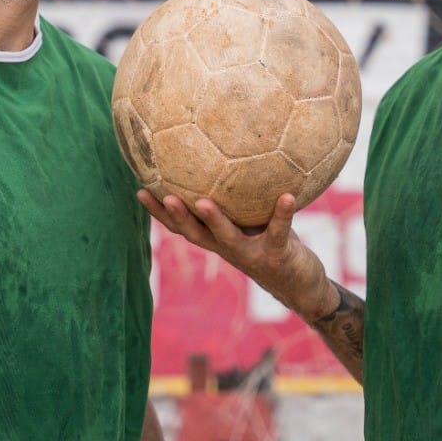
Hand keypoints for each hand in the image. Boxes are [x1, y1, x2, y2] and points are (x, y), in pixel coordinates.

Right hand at [138, 190, 335, 320]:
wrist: (301, 286)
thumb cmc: (274, 244)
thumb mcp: (254, 221)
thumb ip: (241, 198)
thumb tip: (230, 154)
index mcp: (218, 239)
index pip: (182, 226)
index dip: (159, 212)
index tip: (140, 190)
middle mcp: (229, 249)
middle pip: (196, 234)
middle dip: (177, 216)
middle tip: (163, 195)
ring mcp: (251, 254)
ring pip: (227, 237)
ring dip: (214, 220)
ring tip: (204, 201)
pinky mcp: (277, 256)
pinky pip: (279, 231)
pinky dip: (283, 214)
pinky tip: (287, 195)